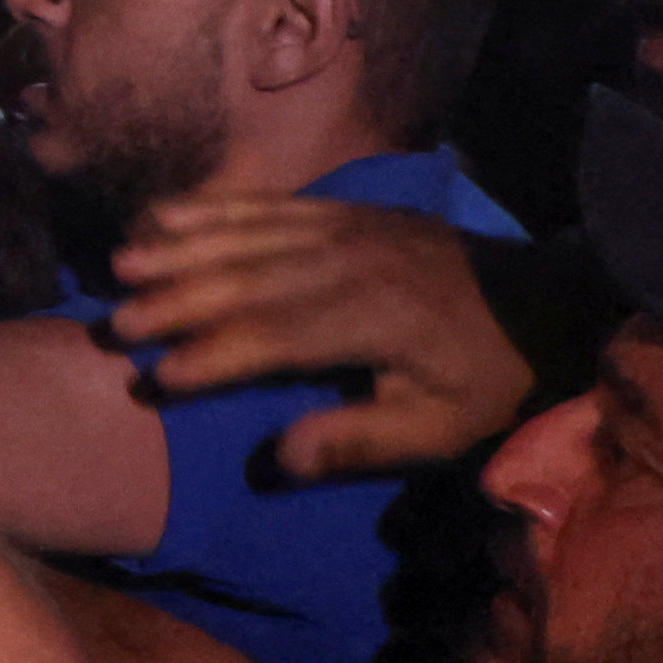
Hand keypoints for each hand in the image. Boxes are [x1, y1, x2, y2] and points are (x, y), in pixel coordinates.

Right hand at [101, 190, 537, 474]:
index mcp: (372, 320)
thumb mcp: (441, 428)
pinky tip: (163, 214)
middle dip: (176, 300)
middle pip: (246, 279)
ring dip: (180, 249)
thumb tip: (278, 459)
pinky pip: (264, 203)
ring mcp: (343, 227)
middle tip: (117, 324)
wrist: (545, 295)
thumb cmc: (488, 375)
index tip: (158, 378)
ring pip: (246, 235)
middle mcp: (348, 263)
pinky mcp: (342, 209)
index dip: (214, 356)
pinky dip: (210, 208)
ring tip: (121, 264)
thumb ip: (359, 441)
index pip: (275, 336)